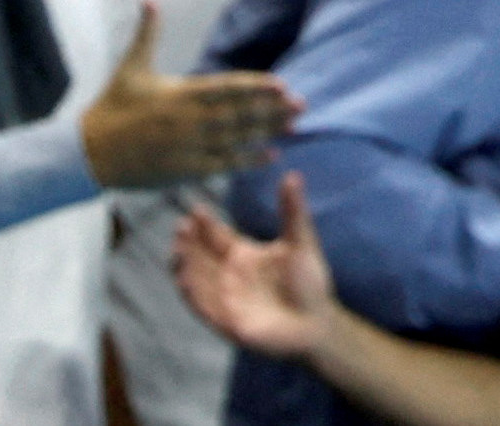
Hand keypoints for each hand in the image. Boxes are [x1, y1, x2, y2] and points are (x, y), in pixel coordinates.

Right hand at [81, 1, 302, 186]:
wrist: (94, 151)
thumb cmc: (113, 105)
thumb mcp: (130, 66)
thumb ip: (147, 33)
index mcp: (180, 93)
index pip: (227, 88)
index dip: (256, 87)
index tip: (282, 85)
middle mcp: (190, 119)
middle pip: (240, 114)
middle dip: (271, 109)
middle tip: (301, 104)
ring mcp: (191, 146)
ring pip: (238, 138)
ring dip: (267, 132)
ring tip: (292, 126)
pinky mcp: (188, 168)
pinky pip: (226, 164)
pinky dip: (250, 160)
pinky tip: (271, 154)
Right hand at [173, 171, 339, 360]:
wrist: (320, 326)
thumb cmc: (310, 284)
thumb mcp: (301, 243)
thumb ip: (292, 212)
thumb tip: (293, 174)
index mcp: (240, 254)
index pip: (213, 235)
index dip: (203, 223)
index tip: (197, 210)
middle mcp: (227, 274)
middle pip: (197, 254)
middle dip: (187, 241)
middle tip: (182, 227)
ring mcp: (224, 298)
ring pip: (194, 277)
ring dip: (183, 264)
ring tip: (179, 249)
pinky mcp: (226, 322)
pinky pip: (201, 307)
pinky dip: (190, 293)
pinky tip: (184, 278)